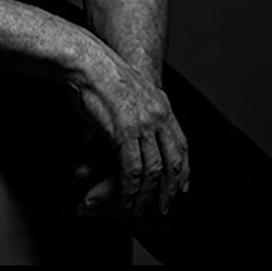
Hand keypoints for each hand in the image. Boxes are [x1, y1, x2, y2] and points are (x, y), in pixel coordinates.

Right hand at [71, 56, 191, 216]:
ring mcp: (143, 124)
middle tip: (165, 206)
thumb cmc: (100, 75)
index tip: (182, 186)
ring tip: (139, 209)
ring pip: (154, 170)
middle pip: (173, 161)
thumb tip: (125, 138)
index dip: (184, 169)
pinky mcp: (124, 132)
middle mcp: (158, 116)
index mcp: (162, 106)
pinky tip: (126, 200)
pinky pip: (132, 170)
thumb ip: (134, 116)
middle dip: (170, 188)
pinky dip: (130, 189)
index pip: (181, 144)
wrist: (88, 61)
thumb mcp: (129, 92)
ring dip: (147, 194)